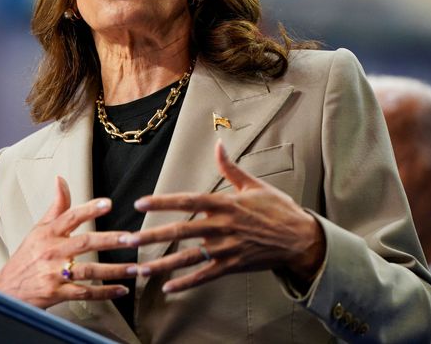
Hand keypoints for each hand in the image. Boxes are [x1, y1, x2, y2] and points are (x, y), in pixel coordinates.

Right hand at [0, 176, 135, 307]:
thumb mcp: (38, 229)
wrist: (7, 290)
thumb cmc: (27, 256)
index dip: (89, 209)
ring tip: (135, 268)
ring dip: (114, 270)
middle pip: (84, 243)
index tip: (108, 204)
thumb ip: (56, 206)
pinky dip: (104, 292)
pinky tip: (121, 289)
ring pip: (89, 270)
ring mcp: (54, 274)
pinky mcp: (57, 293)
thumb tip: (61, 179)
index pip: (70, 217)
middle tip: (132, 238)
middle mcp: (51, 252)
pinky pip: (85, 293)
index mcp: (48, 233)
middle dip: (110, 240)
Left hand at [124, 140, 324, 293]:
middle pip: (181, 230)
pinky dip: (186, 282)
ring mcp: (227, 248)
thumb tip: (218, 143)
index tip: (140, 202)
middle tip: (128, 240)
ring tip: (140, 269)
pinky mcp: (233, 265)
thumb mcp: (254, 185)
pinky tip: (168, 287)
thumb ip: (230, 167)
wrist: (301, 239)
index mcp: (225, 203)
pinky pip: (205, 275)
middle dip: (153, 235)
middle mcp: (223, 226)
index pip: (187, 200)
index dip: (162, 201)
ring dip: (163, 264)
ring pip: (189, 256)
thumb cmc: (278, 209)